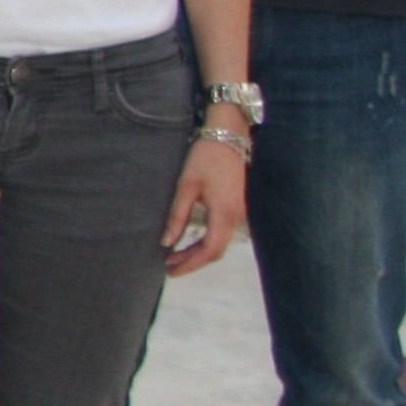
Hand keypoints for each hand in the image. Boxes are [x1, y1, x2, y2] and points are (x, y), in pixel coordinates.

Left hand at [162, 131, 247, 275]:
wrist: (228, 135)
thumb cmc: (206, 157)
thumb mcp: (186, 186)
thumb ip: (177, 216)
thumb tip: (166, 242)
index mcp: (224, 213)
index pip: (209, 250)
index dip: (190, 264)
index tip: (171, 270)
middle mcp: (236, 217)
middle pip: (216, 251)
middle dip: (192, 261)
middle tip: (169, 266)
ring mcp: (238, 212)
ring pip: (220, 242)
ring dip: (198, 252)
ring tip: (174, 255)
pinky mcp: (236, 207)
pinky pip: (222, 232)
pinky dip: (206, 241)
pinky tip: (190, 241)